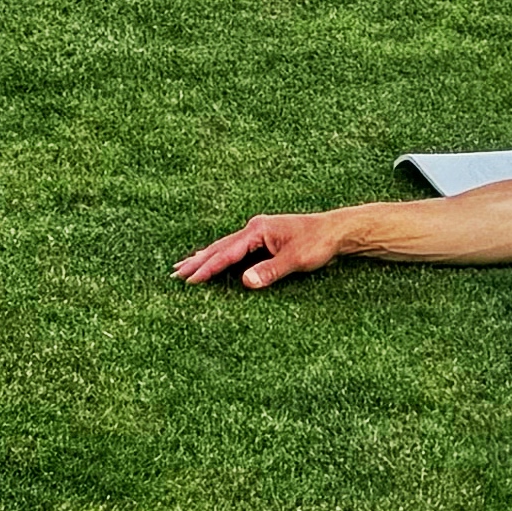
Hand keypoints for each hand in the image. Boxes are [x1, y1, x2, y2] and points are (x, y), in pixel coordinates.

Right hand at [174, 206, 349, 287]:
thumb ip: (270, 271)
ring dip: (205, 258)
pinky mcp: (263, 239)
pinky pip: (235, 249)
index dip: (207, 267)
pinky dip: (221, 256)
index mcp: (257, 230)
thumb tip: (246, 282)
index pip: (227, 252)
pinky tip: (213, 260)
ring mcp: (258, 233)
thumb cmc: (318, 242)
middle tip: (175, 274)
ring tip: (185, 266)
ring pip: (225, 247)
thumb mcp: (295, 260)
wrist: (336, 230)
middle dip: (197, 261)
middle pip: (219, 247)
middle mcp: (254, 228)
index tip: (190, 280)